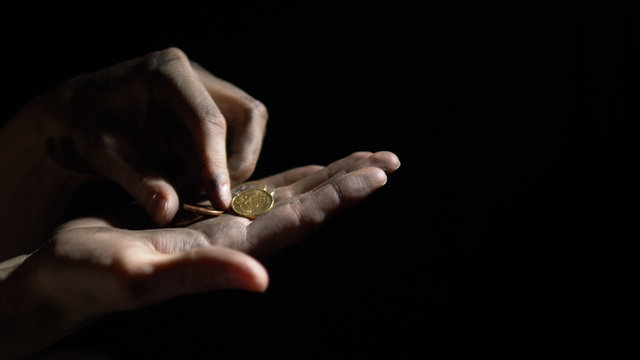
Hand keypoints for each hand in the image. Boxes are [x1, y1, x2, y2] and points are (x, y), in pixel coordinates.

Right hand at [0, 151, 398, 356]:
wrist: (63, 279)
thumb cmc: (88, 280)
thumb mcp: (139, 278)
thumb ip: (201, 275)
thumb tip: (261, 279)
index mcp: (227, 252)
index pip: (295, 221)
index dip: (336, 197)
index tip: (374, 175)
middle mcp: (235, 242)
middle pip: (305, 207)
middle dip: (347, 183)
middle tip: (388, 161)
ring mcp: (223, 230)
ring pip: (288, 197)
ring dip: (327, 178)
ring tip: (362, 161)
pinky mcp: (205, 219)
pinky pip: (257, 194)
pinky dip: (288, 179)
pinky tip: (308, 172)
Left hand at [32, 47, 266, 224]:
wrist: (71, 119)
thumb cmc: (80, 125)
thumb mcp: (102, 154)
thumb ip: (138, 182)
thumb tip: (169, 212)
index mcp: (167, 71)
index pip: (209, 117)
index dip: (217, 161)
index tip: (219, 200)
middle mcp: (194, 78)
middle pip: (247, 117)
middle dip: (235, 162)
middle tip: (210, 197)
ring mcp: (204, 95)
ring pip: (246, 132)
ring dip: (227, 168)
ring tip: (190, 193)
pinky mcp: (205, 116)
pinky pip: (230, 145)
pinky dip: (215, 171)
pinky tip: (187, 186)